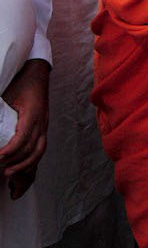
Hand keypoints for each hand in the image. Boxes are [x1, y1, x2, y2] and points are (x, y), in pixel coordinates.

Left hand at [0, 59, 49, 197]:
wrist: (37, 73)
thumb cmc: (21, 82)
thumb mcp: (6, 96)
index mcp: (32, 113)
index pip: (23, 138)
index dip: (10, 151)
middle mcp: (41, 121)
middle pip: (33, 148)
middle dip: (17, 163)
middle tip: (2, 171)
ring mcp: (44, 124)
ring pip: (40, 150)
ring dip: (25, 164)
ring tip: (10, 174)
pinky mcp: (43, 126)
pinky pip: (40, 147)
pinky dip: (31, 159)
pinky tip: (21, 166)